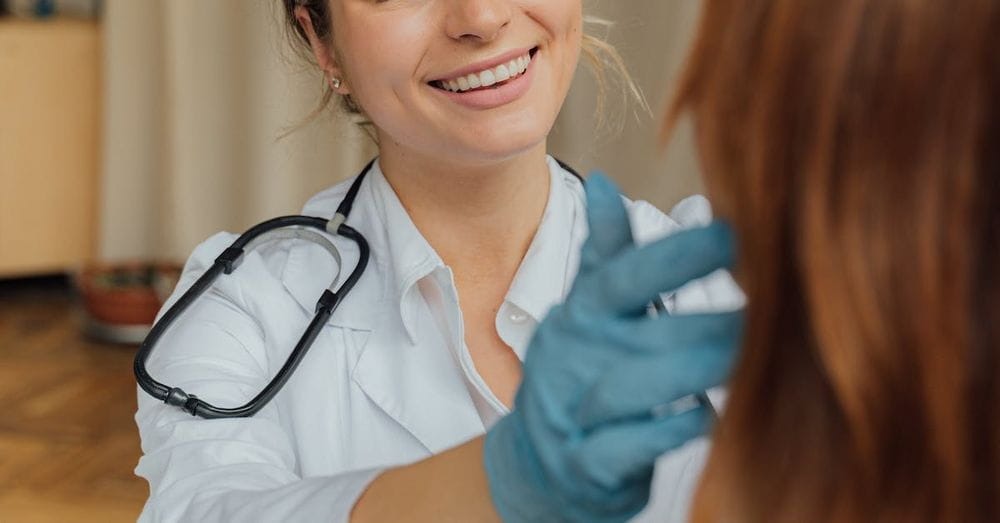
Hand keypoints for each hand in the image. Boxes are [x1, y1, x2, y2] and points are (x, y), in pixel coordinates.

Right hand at [483, 174, 742, 521]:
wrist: (541, 466)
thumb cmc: (579, 377)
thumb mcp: (584, 312)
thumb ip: (604, 253)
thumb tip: (604, 182)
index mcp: (582, 317)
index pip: (622, 277)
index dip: (675, 255)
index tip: (732, 234)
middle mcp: (576, 360)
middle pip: (643, 333)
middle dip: (710, 322)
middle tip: (771, 311)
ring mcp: (575, 414)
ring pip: (634, 389)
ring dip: (695, 371)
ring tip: (749, 359)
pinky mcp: (587, 466)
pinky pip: (628, 448)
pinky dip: (669, 432)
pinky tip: (708, 415)